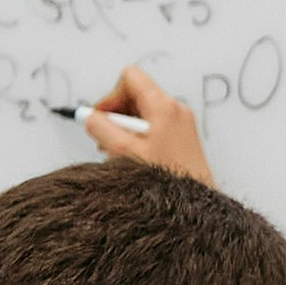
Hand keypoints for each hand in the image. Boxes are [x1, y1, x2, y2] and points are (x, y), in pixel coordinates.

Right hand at [79, 70, 209, 180]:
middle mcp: (176, 109)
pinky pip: (155, 126)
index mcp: (163, 106)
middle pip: (136, 95)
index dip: (111, 96)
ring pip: (143, 112)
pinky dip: (140, 137)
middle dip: (117, 115)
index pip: (130, 78)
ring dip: (126, 129)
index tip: (103, 118)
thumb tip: (89, 117)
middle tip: (108, 140)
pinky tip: (136, 158)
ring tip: (122, 154)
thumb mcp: (124, 153)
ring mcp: (182, 123)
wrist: (196, 205)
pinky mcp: (183, 137)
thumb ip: (102, 130)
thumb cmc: (168, 180)